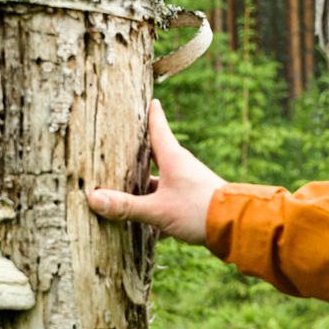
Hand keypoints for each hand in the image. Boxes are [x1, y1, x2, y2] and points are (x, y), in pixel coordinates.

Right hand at [88, 99, 221, 246]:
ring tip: (121, 194)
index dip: (151, 113)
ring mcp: (188, 184)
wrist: (235, 226)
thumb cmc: (198, 210)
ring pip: (159, 182)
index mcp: (173, 158)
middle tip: (121, 145)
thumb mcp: (157, 210)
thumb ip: (126, 206)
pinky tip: (145, 230)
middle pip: (154, 155)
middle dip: (137, 154)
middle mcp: (180, 167)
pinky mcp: (193, 202)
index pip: (158, 128)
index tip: (150, 99)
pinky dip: (155, 212)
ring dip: (143, 189)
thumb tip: (93, 198)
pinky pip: (168, 203)